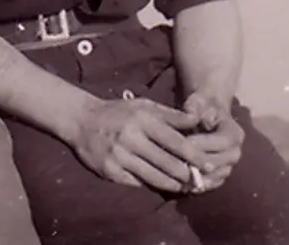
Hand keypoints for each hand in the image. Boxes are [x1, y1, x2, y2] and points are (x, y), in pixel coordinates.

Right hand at [70, 97, 210, 191]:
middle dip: (188, 175)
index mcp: (141, 120)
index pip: (176, 142)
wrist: (81, 120)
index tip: (210, 166)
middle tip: (200, 180)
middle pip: (168, 164)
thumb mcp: (143, 106)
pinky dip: (152, 184)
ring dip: (174, 184)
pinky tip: (161, 184)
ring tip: (185, 186)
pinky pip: (138, 183)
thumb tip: (198, 120)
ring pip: (155, 177)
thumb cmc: (118, 112)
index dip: (196, 156)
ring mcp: (118, 156)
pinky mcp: (109, 170)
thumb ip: (171, 115)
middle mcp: (130, 138)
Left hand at [182, 92, 243, 192]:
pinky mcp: (220, 174)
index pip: (224, 142)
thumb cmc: (202, 106)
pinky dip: (199, 184)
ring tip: (178, 173)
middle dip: (199, 162)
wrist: (207, 114)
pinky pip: (212, 183)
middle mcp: (235, 152)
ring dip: (199, 176)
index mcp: (234, 133)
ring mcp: (229, 165)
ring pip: (216, 175)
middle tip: (177, 161)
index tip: (185, 141)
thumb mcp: (199, 100)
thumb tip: (191, 115)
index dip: (205, 143)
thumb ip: (195, 106)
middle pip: (221, 162)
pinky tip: (183, 183)